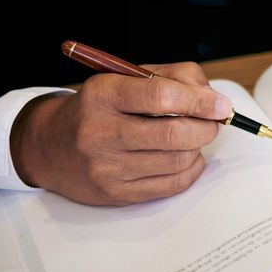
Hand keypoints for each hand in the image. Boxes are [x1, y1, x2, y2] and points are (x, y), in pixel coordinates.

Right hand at [8, 63, 231, 205]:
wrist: (50, 146)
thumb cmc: (103, 107)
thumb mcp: (130, 78)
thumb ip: (177, 78)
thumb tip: (215, 101)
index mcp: (103, 95)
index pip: (161, 96)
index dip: (200, 101)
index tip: (221, 105)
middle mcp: (100, 132)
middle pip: (173, 134)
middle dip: (206, 127)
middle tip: (214, 121)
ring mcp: (106, 167)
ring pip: (177, 161)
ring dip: (198, 147)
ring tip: (193, 137)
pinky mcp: (116, 194)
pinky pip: (172, 185)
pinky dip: (191, 169)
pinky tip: (185, 156)